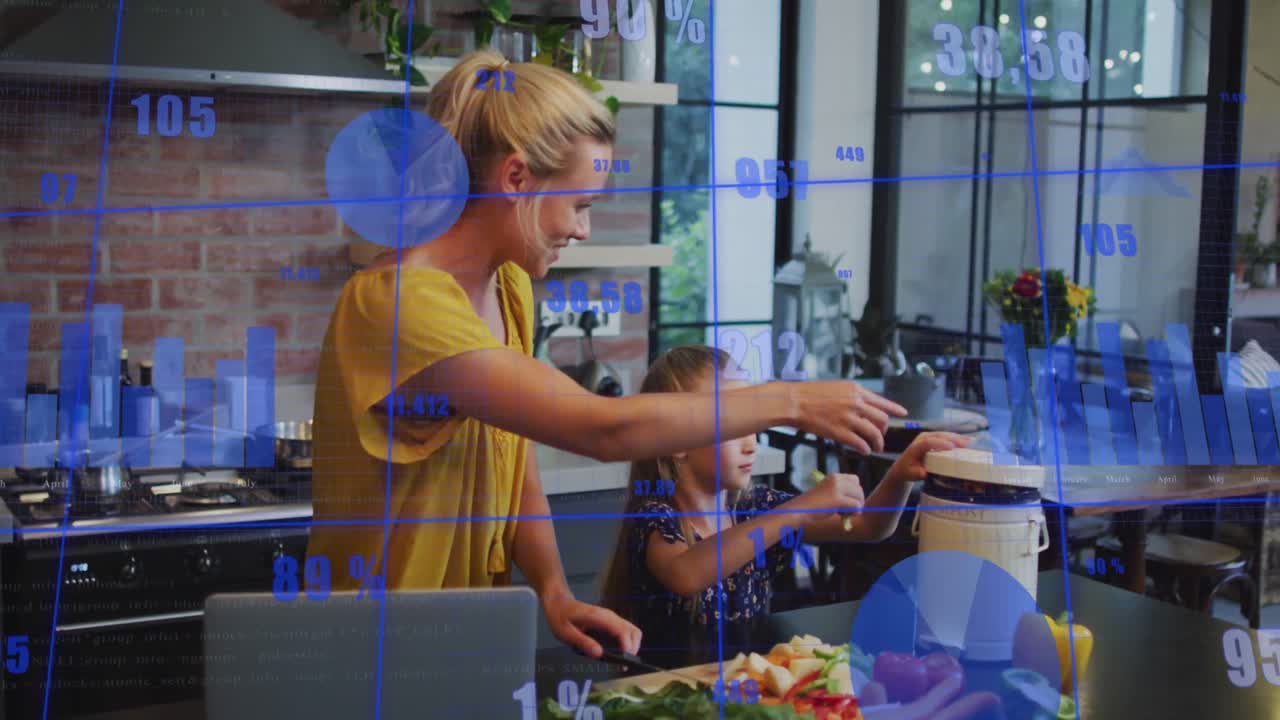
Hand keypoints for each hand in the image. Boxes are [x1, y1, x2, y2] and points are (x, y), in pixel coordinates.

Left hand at [541, 590, 641, 658]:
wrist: (559, 602)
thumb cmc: (561, 616)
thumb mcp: (566, 632)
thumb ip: (583, 642)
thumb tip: (599, 654)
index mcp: (599, 617)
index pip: (622, 630)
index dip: (627, 646)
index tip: (624, 660)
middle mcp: (609, 617)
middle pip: (634, 631)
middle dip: (632, 649)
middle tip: (623, 664)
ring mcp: (611, 619)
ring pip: (632, 632)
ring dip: (631, 647)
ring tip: (620, 661)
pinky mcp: (610, 623)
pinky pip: (625, 633)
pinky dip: (625, 644)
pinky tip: (616, 654)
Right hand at [789, 381, 907, 454]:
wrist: (794, 402)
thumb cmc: (810, 394)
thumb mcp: (837, 387)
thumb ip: (853, 395)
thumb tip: (864, 403)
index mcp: (856, 391)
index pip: (882, 401)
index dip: (895, 409)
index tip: (903, 413)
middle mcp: (856, 403)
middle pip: (882, 420)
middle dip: (884, 430)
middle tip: (880, 436)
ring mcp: (848, 418)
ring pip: (874, 434)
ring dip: (877, 444)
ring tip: (875, 448)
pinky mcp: (839, 432)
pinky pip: (860, 444)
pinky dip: (865, 449)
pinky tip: (864, 451)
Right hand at [789, 472, 864, 525]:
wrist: (800, 510)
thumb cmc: (813, 505)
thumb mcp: (828, 493)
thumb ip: (842, 492)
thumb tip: (859, 501)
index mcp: (834, 476)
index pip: (855, 480)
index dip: (854, 492)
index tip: (845, 501)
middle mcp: (836, 479)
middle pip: (859, 489)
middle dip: (857, 500)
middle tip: (845, 510)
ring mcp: (836, 488)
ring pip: (859, 497)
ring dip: (855, 507)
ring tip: (842, 513)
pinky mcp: (837, 499)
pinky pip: (856, 505)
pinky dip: (854, 512)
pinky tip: (844, 516)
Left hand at [888, 432, 971, 482]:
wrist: (903, 466)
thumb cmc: (907, 470)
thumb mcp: (911, 474)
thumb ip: (917, 473)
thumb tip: (925, 473)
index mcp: (916, 446)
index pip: (928, 443)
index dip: (940, 444)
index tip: (952, 447)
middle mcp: (922, 438)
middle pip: (939, 436)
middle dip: (953, 439)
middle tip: (967, 444)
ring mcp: (929, 436)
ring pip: (944, 434)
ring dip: (958, 437)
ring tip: (971, 441)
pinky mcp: (935, 438)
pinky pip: (947, 436)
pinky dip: (957, 438)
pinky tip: (967, 441)